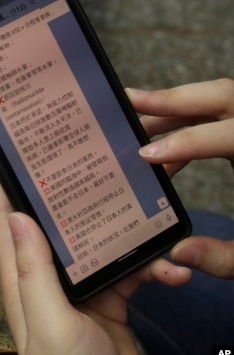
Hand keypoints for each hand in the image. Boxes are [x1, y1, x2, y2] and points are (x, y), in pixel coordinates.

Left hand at [0, 171, 190, 354]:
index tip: (18, 149)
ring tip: (149, 210)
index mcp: (23, 278)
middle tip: (95, 161)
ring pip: (99, 240)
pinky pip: (133, 269)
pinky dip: (153, 268)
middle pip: (57, 221)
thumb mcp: (49, 320)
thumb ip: (33, 270)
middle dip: (75, 193)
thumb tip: (17, 215)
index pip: (8, 220)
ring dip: (125, 228)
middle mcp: (47, 276)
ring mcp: (80, 286)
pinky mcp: (111, 297)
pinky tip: (171, 272)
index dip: (8, 184)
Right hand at [127, 79, 233, 278]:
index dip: (186, 142)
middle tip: (131, 101)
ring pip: (220, 100)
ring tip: (136, 121)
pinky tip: (164, 149)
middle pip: (224, 96)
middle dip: (174, 99)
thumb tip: (178, 252)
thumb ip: (224, 258)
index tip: (148, 155)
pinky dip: (189, 123)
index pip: (230, 135)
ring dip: (176, 108)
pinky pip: (221, 116)